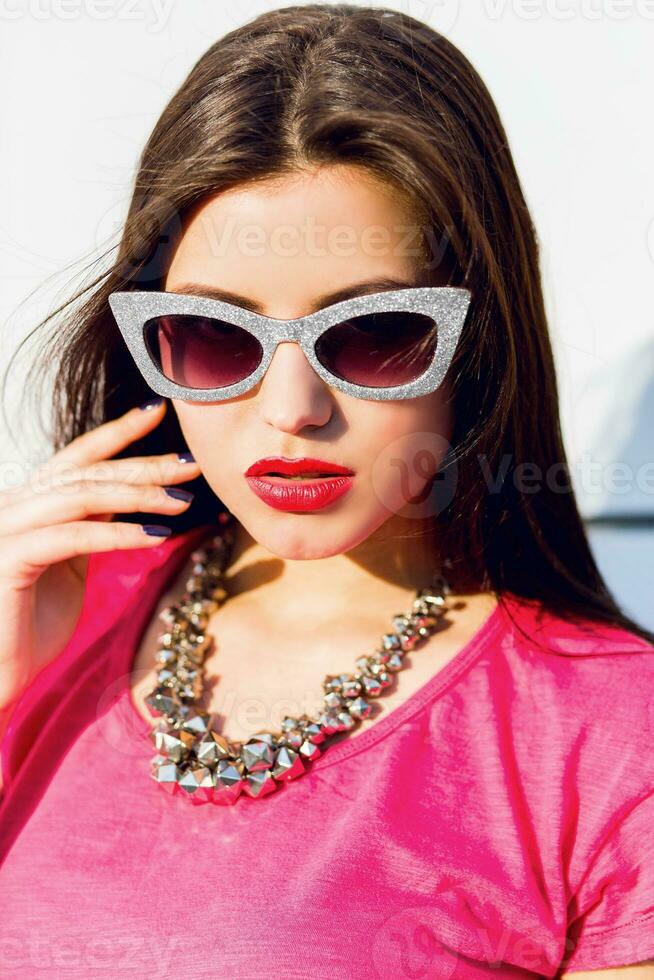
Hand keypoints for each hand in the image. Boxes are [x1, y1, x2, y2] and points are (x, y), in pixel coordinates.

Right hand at [0, 398, 201, 715]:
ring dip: (136, 496)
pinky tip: (156, 535)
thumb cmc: (28, 629)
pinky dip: (117, 534)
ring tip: (181, 502)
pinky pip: (72, 536)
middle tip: (190, 464)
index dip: (116, 432)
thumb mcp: (67, 567)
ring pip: (80, 496)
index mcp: (26, 505)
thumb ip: (87, 529)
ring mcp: (4, 529)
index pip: (75, 459)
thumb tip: (125, 502)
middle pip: (85, 473)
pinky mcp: (6, 558)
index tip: (157, 411)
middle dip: (141, 465)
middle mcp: (11, 507)